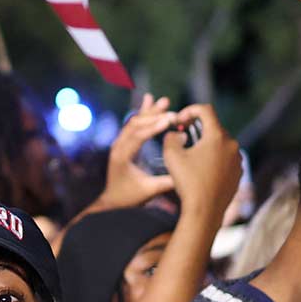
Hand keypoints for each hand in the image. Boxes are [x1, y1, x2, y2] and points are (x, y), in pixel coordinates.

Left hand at [99, 94, 179, 209]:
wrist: (113, 201)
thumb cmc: (130, 197)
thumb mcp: (149, 191)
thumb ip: (167, 182)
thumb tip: (187, 175)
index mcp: (122, 157)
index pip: (138, 137)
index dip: (154, 127)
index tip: (169, 119)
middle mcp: (118, 146)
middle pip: (135, 125)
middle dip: (153, 114)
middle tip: (170, 107)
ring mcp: (119, 143)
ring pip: (134, 122)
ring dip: (149, 111)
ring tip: (164, 100)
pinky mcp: (123, 143)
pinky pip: (133, 125)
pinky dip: (143, 113)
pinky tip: (149, 100)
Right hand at [162, 104, 239, 218]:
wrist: (205, 212)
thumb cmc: (188, 183)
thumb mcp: (171, 156)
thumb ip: (170, 137)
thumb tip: (176, 133)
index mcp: (217, 136)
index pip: (205, 110)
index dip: (190, 110)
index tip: (179, 120)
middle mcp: (232, 144)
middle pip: (214, 127)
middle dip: (197, 128)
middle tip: (183, 135)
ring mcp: (237, 159)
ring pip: (220, 143)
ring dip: (206, 144)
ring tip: (192, 155)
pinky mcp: (239, 173)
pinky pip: (226, 158)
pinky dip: (214, 158)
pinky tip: (202, 169)